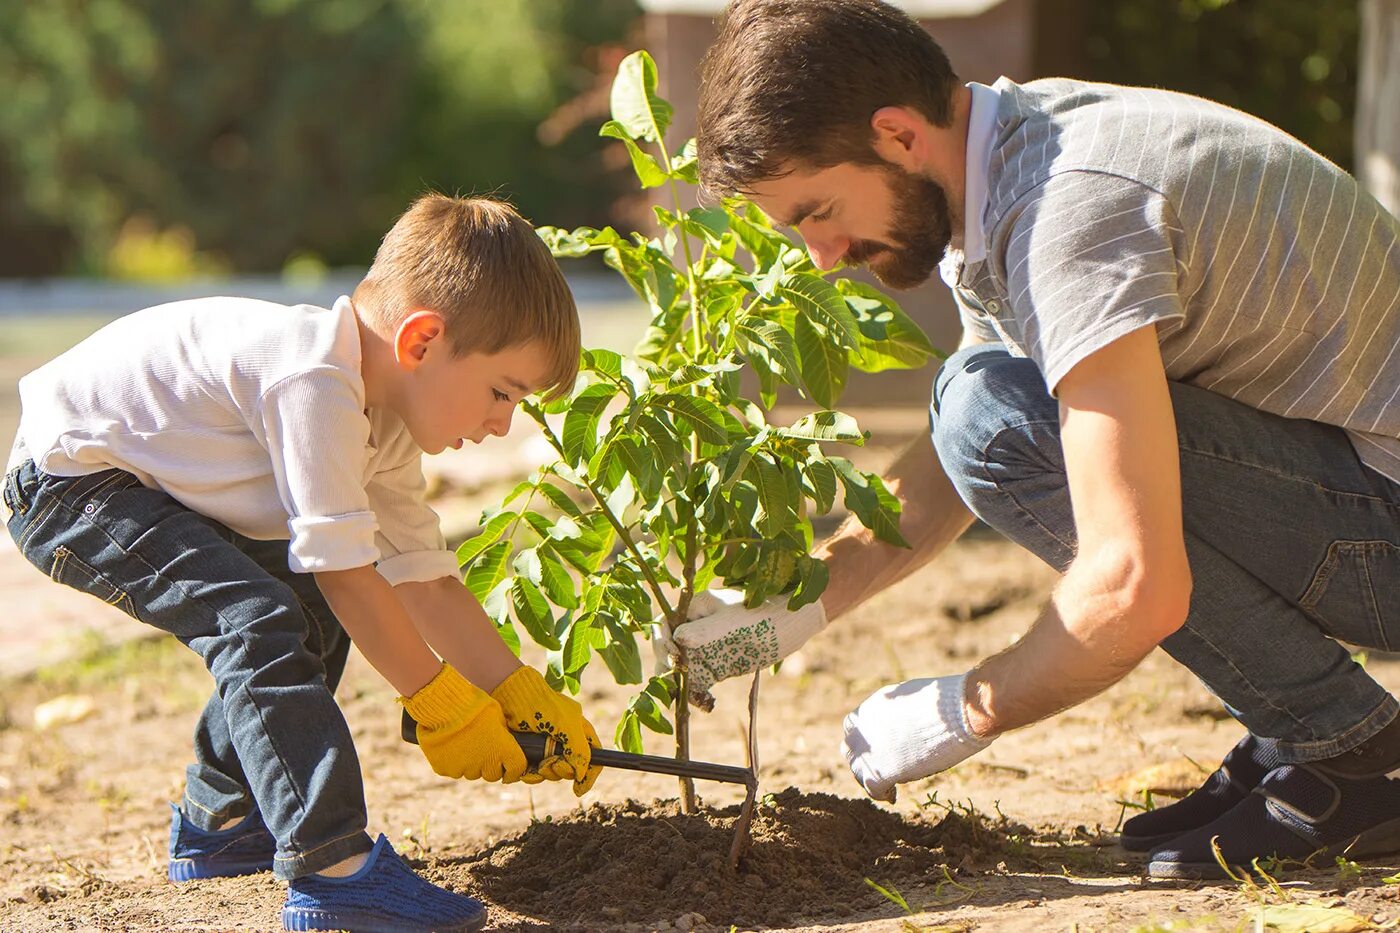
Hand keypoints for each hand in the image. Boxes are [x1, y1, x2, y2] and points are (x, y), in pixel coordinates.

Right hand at [399, 663, 527, 782]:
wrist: (444, 706)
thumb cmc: (474, 705)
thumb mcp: (497, 715)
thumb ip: (502, 734)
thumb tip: (503, 741)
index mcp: (504, 750)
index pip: (516, 770)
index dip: (513, 771)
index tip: (510, 770)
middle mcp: (486, 764)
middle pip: (492, 775)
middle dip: (490, 765)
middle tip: (483, 749)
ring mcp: (464, 769)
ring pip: (471, 773)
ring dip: (471, 763)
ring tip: (463, 742)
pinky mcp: (445, 769)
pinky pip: (452, 770)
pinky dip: (452, 761)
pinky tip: (450, 745)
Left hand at [491, 666, 601, 795]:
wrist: (508, 695)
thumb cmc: (540, 704)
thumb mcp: (567, 724)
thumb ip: (580, 750)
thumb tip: (580, 774)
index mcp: (578, 730)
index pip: (593, 756)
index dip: (589, 774)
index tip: (579, 788)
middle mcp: (563, 740)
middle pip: (570, 769)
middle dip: (561, 771)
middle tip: (551, 764)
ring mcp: (544, 746)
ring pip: (551, 773)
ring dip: (545, 773)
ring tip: (537, 764)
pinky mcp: (527, 752)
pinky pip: (533, 772)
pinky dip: (530, 774)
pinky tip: (525, 770)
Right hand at [669, 588, 828, 707]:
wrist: (795, 623)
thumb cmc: (766, 614)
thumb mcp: (734, 623)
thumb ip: (704, 631)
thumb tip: (676, 638)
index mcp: (697, 607)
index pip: (666, 623)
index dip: (662, 641)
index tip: (673, 656)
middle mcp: (697, 626)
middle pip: (669, 648)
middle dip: (668, 667)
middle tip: (676, 684)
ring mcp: (707, 647)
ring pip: (681, 668)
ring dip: (680, 685)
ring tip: (690, 699)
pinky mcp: (718, 665)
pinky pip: (698, 680)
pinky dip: (697, 693)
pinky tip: (706, 704)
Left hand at [840, 672, 991, 802]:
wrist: (955, 713)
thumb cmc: (945, 701)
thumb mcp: (912, 695)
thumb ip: (899, 710)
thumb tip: (905, 719)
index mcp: (871, 708)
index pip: (854, 728)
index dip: (865, 740)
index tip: (879, 747)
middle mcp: (863, 729)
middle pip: (851, 749)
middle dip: (864, 759)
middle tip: (882, 769)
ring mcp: (870, 751)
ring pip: (858, 770)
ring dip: (870, 778)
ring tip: (886, 786)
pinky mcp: (880, 772)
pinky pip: (873, 789)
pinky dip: (881, 795)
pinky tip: (893, 797)